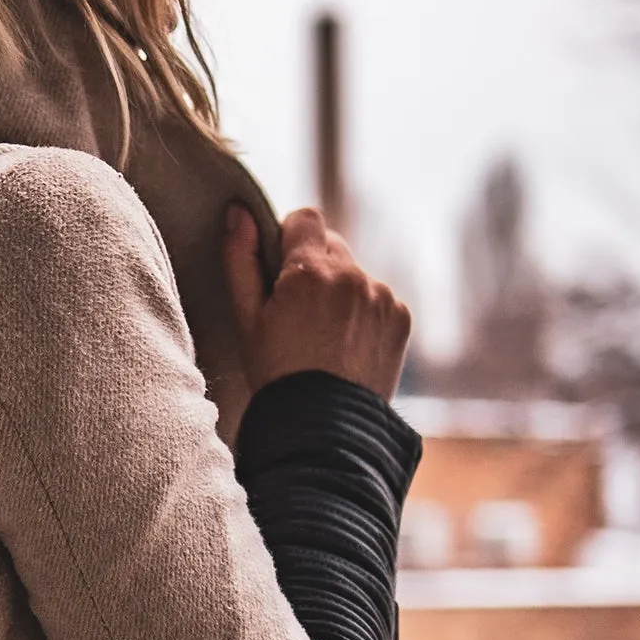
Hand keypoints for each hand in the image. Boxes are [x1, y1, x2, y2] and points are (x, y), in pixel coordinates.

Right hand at [222, 202, 409, 400]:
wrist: (326, 427)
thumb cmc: (277, 375)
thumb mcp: (246, 319)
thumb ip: (239, 258)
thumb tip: (238, 211)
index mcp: (310, 271)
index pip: (305, 218)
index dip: (288, 241)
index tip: (280, 272)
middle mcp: (352, 275)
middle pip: (330, 245)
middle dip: (314, 268)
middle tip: (297, 313)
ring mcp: (381, 295)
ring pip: (354, 273)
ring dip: (339, 291)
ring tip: (323, 337)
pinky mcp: (400, 315)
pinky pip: (376, 297)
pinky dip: (362, 312)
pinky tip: (346, 346)